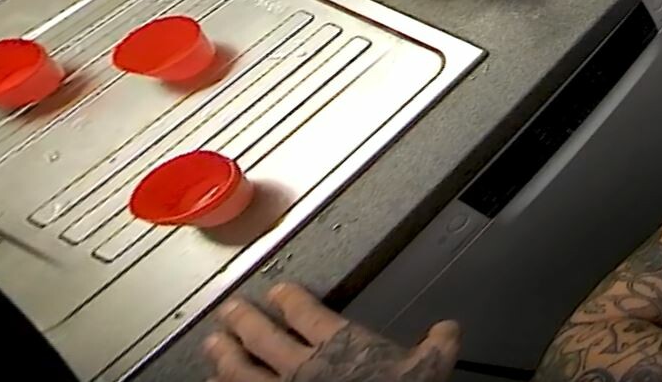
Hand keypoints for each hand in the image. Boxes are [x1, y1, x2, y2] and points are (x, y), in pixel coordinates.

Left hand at [202, 281, 459, 381]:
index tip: (278, 292)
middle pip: (263, 336)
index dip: (288, 299)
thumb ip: (437, 345)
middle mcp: (304, 364)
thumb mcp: (429, 368)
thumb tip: (449, 329)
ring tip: (212, 343)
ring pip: (242, 370)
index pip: (305, 312)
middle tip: (229, 309)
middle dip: (243, 320)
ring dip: (225, 355)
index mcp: (339, 343)